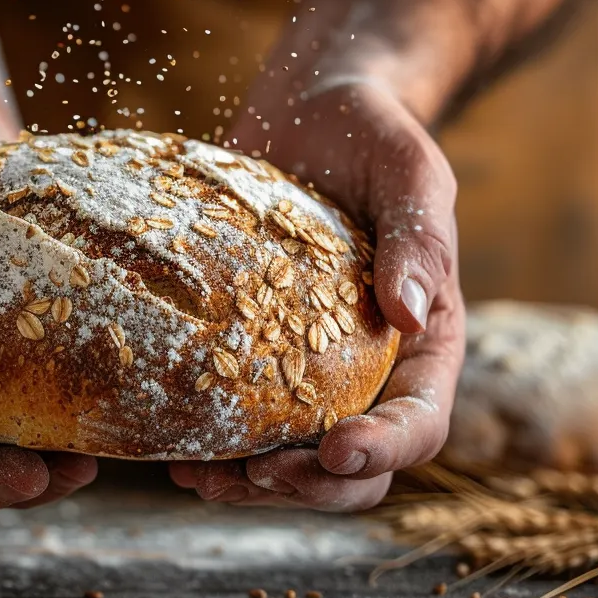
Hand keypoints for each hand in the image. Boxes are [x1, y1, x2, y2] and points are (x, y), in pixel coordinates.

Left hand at [170, 77, 463, 510]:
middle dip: (308, 485)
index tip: (337, 450)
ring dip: (252, 482)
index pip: (419, 421)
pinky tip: (174, 450)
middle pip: (354, 466)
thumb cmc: (372, 136)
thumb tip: (414, 317)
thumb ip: (419, 239)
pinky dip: (215, 444)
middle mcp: (368, 368)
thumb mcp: (410, 173)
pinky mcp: (257, 350)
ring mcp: (310, 367)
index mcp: (424, 341)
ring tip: (198, 478)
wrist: (313, 111)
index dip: (385, 449)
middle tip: (254, 476)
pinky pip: (243, 418)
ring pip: (294, 457)